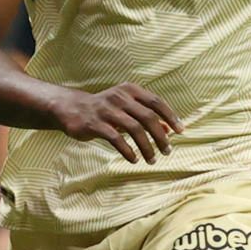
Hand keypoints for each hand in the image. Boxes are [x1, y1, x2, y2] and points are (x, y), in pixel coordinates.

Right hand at [51, 84, 183, 162]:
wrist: (71, 108)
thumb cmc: (104, 109)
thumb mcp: (126, 109)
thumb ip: (146, 117)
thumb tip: (169, 129)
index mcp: (130, 90)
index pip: (156, 102)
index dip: (170, 116)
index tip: (180, 131)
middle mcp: (120, 97)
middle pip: (148, 117)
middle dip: (160, 136)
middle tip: (167, 151)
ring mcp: (107, 110)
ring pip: (134, 129)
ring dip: (146, 146)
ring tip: (152, 159)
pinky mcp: (95, 124)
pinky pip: (116, 139)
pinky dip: (128, 151)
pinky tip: (134, 159)